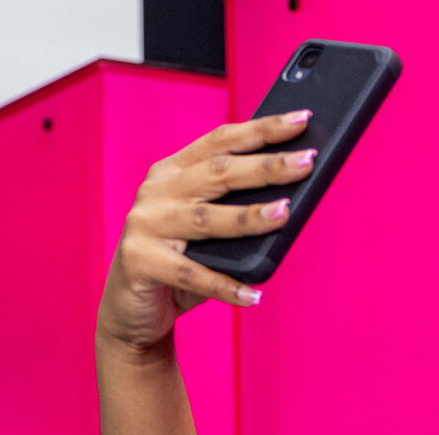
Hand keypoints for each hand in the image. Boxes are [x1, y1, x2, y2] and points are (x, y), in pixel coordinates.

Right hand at [97, 111, 317, 350]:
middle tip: (306, 161)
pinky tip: (253, 295)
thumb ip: (234, 208)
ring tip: (285, 213)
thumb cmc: (177, 261)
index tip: (301, 119)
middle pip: (218, 173)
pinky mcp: (139, 262)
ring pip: (206, 219)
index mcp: (172, 172)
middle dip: (266, 166)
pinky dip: (225, 285)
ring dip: (248, 217)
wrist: (131, 310)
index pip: (221, 141)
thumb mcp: (205, 227)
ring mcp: (145, 225)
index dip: (262, 129)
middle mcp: (156, 192)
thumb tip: (293, 202)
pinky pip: (191, 275)